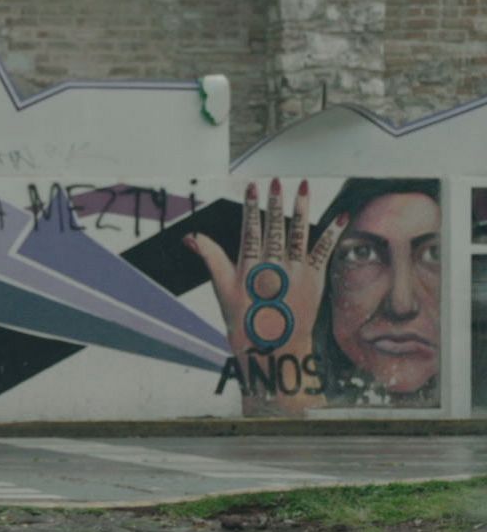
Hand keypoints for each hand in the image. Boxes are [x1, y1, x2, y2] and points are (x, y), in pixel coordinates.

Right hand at [185, 179, 348, 411]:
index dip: (250, 207)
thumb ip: (210, 258)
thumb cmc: (245, 322)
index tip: (251, 187)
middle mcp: (272, 267)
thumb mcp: (221, 290)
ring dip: (301, 208)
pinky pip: (324, 251)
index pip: (249, 230)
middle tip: (276, 181)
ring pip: (298, 233)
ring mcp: (295, 273)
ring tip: (303, 187)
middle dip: (275, 202)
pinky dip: (333, 232)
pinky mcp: (314, 280)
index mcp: (249, 268)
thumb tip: (192, 238)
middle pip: (274, 227)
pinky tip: (339, 215)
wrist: (273, 350)